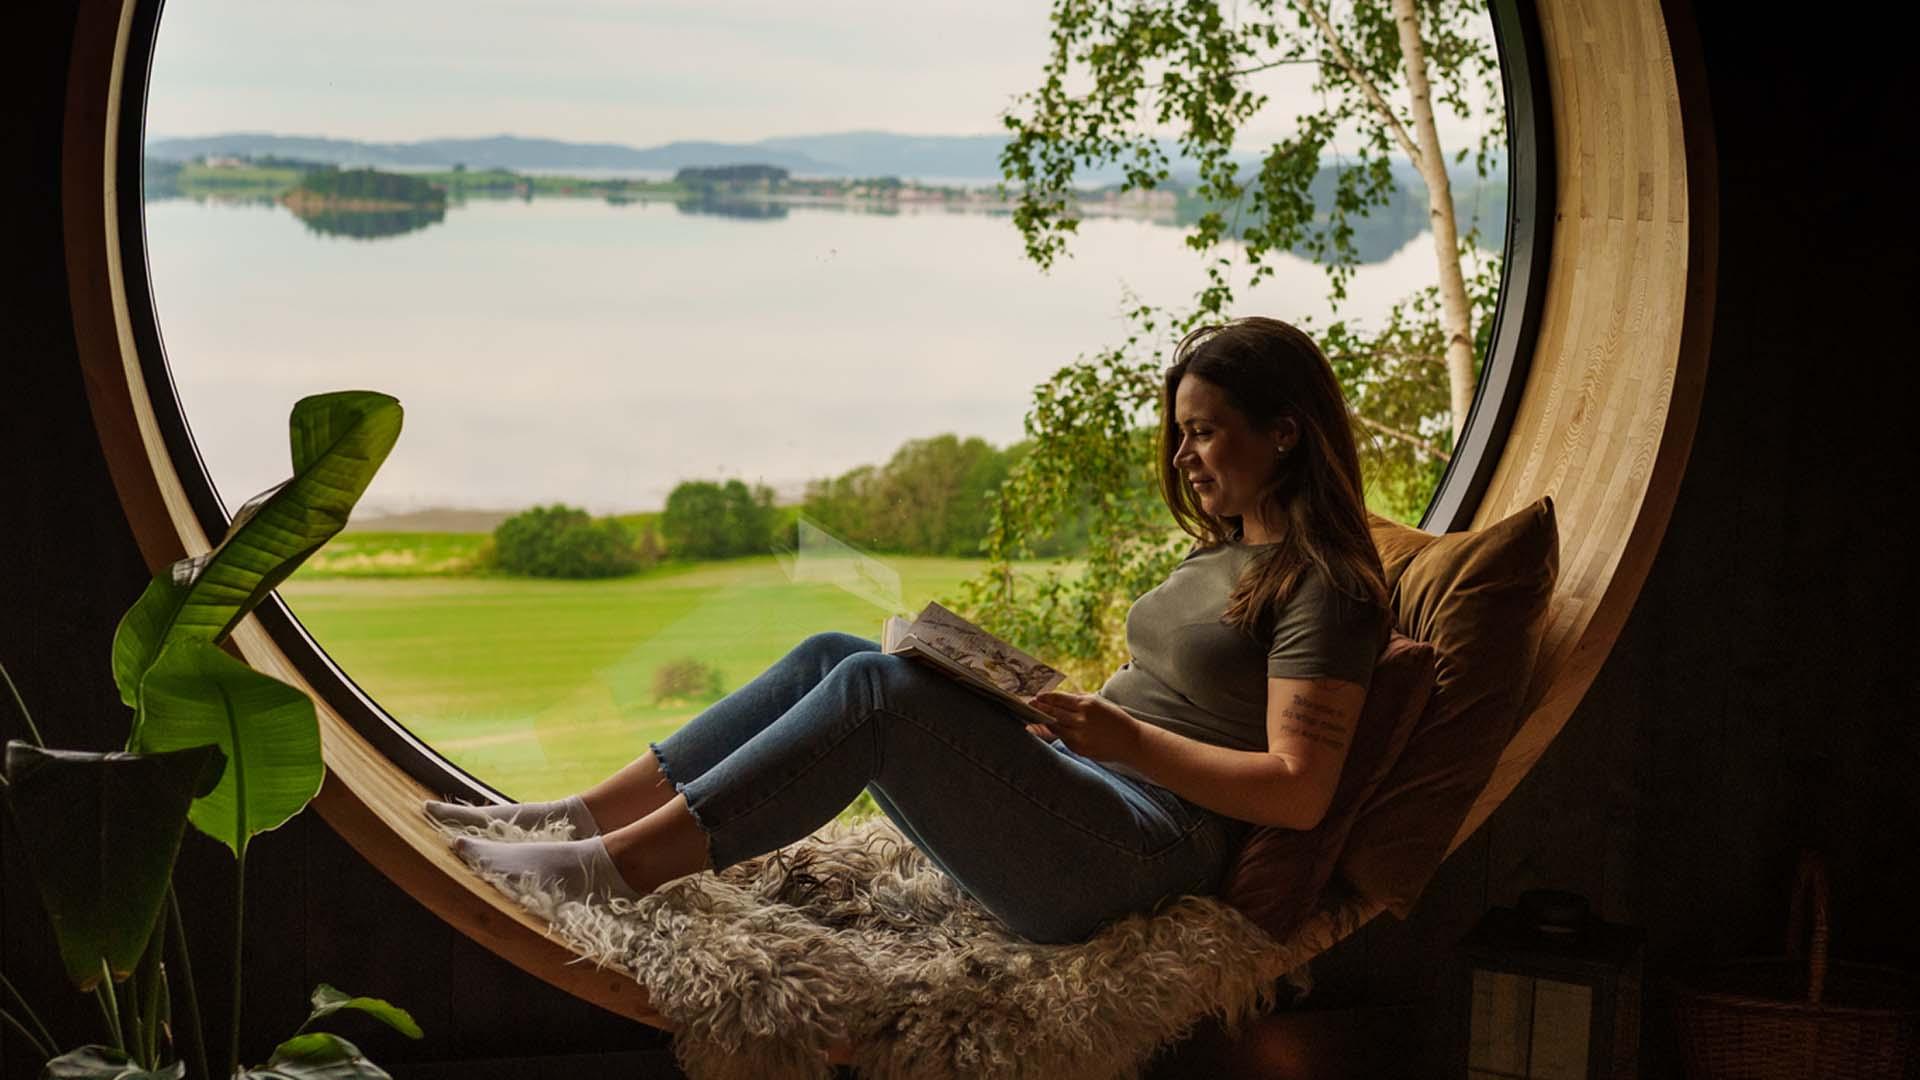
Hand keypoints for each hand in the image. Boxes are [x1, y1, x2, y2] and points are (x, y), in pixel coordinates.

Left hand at [1025, 691, 1141, 763]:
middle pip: (1053, 712)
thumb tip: (1058, 697)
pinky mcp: (1079, 748)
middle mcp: (1082, 719)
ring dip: (1044, 721)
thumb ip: (1079, 699)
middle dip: (1040, 708)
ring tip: (1035, 716)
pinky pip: (1063, 739)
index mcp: (1087, 704)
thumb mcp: (1099, 703)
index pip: (1059, 699)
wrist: (1131, 741)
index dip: (1045, 697)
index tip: (1036, 696)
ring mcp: (1080, 735)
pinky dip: (1057, 733)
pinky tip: (1050, 729)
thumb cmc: (1114, 719)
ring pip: (1055, 726)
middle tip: (1029, 704)